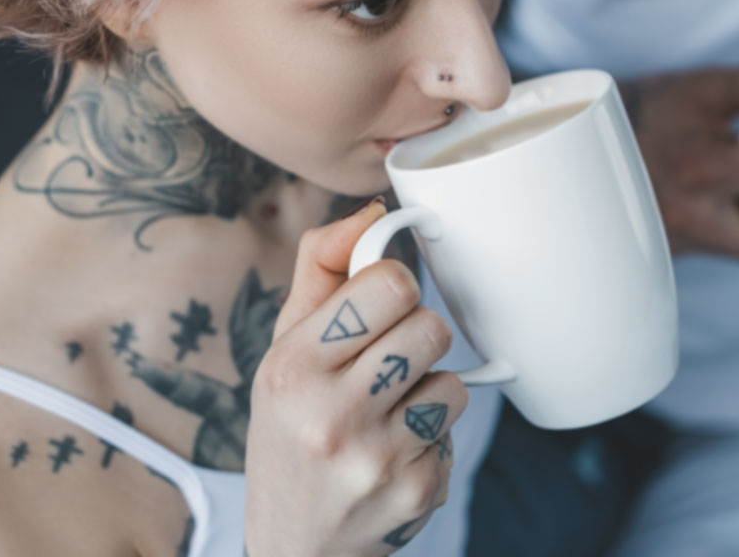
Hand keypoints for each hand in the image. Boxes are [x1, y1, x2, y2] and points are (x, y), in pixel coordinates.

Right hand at [246, 199, 463, 555]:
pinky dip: (432, 437)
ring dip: (427, 392)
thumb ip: (321, 270)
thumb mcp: (282, 350)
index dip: (393, 288)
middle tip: (383, 365)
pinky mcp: (418, 491)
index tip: (379, 305)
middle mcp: (330, 414)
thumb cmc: (289, 432)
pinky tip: (394, 453)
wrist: (295, 547)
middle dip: (412, 340)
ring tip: (386, 415)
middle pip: (431, 327)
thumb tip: (372, 213)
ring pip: (452, 380)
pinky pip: (456, 429)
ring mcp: (378, 458)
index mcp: (292, 366)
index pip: (389, 284)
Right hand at [620, 64, 738, 263]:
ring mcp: (673, 243)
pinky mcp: (665, 256)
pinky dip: (721, 230)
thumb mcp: (708, 85)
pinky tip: (701, 202)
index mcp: (697, 170)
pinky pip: (718, 254)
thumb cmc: (661, 109)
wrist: (593, 134)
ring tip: (724, 190)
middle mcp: (683, 216)